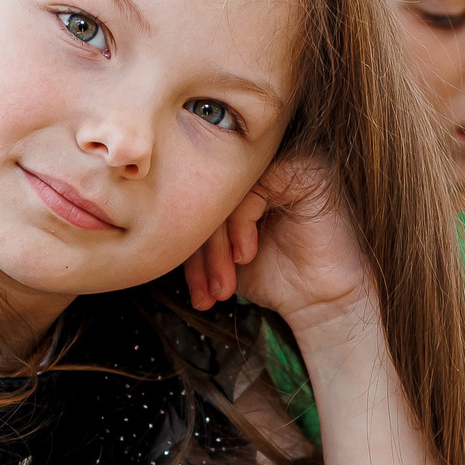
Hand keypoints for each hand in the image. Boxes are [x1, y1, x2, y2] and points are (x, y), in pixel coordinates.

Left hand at [181, 156, 371, 332]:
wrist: (323, 303)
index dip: (188, 247)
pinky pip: (253, 188)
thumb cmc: (275, 279)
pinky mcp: (305, 168)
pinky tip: (247, 256)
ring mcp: (285, 161)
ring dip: (218, 247)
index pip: (199, 199)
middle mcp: (263, 164)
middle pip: (210, 194)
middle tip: (205, 291)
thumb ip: (193, 233)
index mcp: (242, 180)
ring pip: (227, 193)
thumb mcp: (220, 256)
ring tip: (223, 286)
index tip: (195, 291)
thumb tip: (141, 225)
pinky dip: (241, 225)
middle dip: (201, 251)